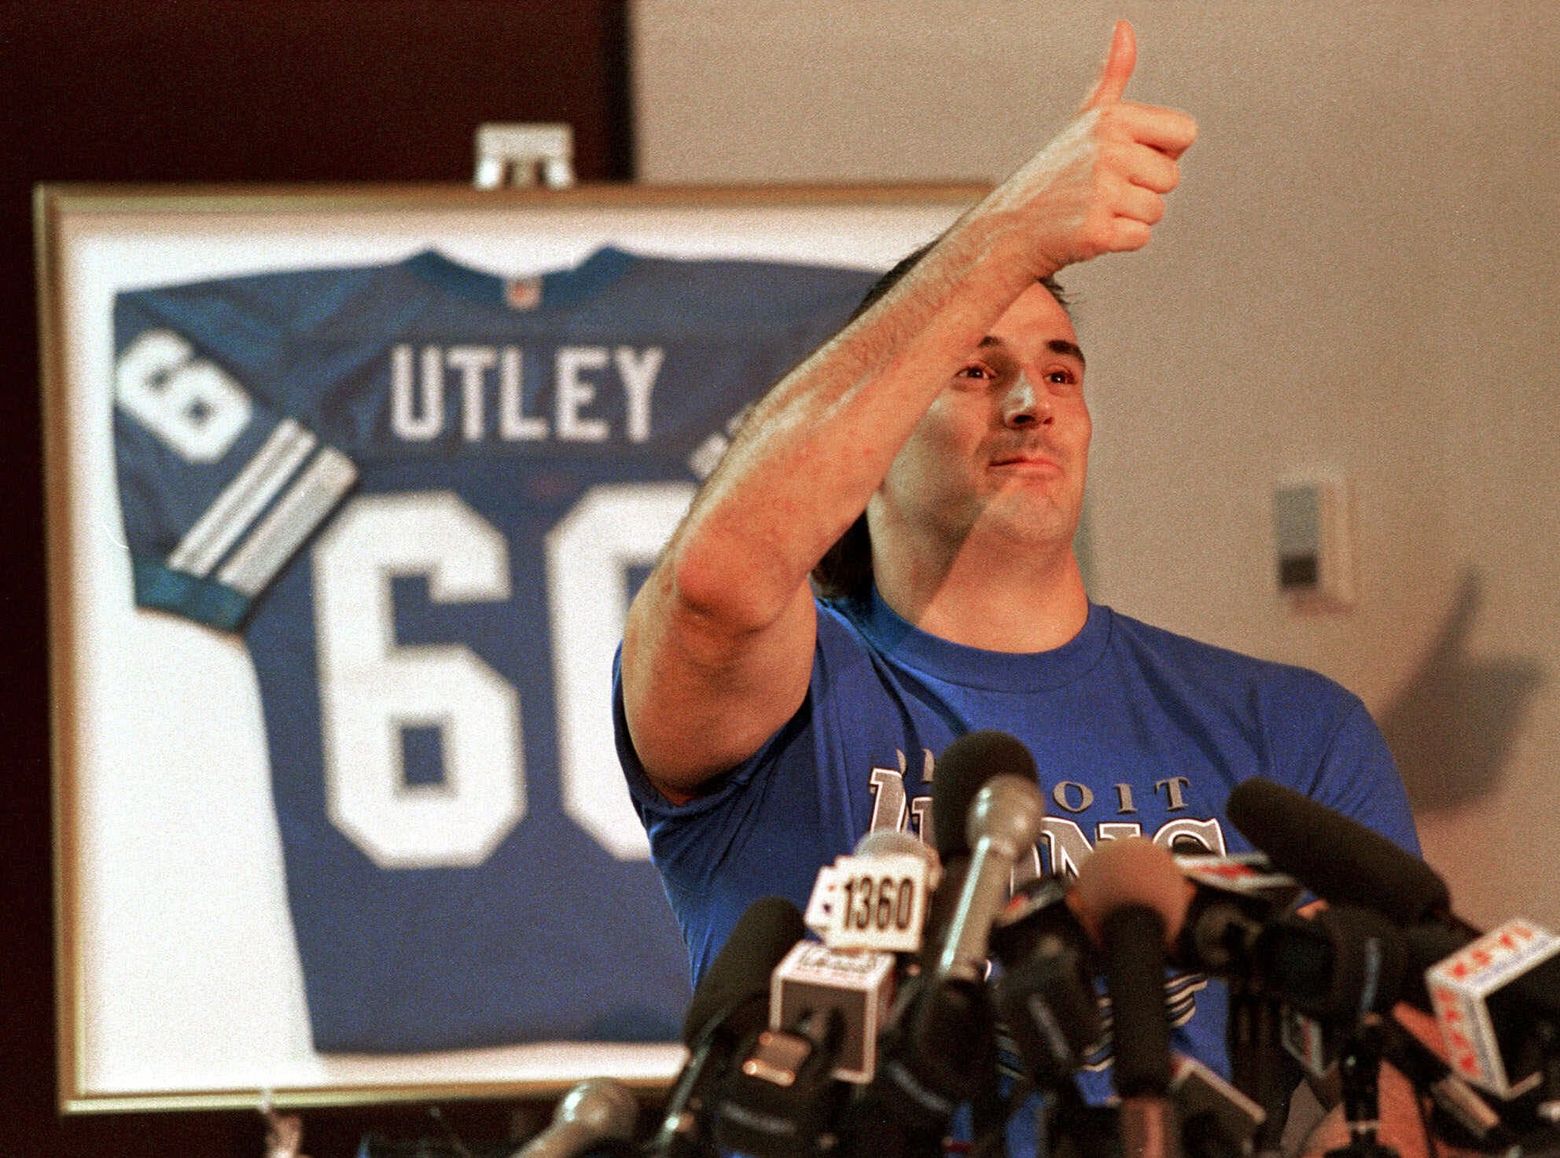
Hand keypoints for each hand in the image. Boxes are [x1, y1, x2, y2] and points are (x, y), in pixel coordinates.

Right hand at [984, 20, 1197, 274]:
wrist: (1012, 227)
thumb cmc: (1058, 173)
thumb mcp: (1086, 121)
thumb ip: (1113, 77)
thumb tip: (1124, 26)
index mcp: (1113, 118)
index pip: (1185, 133)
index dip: (1161, 151)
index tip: (1125, 157)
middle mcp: (1107, 150)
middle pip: (1171, 178)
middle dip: (1144, 190)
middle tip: (1101, 190)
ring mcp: (1100, 192)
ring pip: (1156, 211)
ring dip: (1130, 217)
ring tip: (1093, 210)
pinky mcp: (1096, 232)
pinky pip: (1139, 238)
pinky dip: (1118, 241)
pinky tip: (1089, 232)